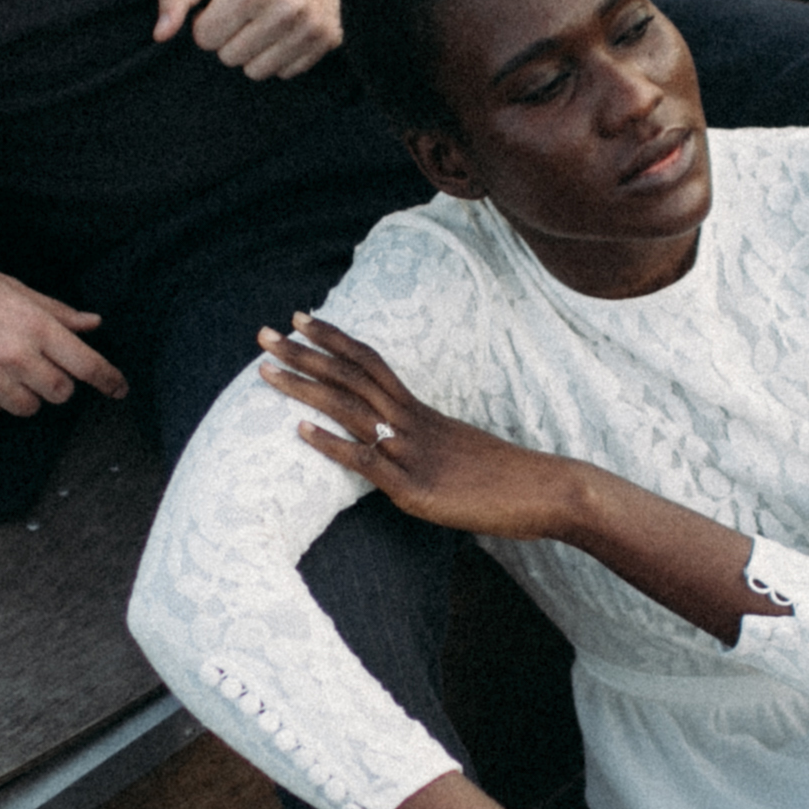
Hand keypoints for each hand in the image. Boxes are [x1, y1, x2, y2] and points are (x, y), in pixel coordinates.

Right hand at [0, 238, 128, 415]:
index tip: (119, 389)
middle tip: (36, 362)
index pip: (87, 365)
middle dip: (56, 381)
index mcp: (34, 325)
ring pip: (29, 407)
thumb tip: (91, 324)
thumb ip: (56, 312)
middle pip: (61, 393)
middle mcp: (15, 356)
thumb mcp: (13, 288)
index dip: (109, 380)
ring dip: (23, 392)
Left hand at [154, 0, 354, 79]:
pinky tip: (283, 24)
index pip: (205, 38)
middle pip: (229, 57)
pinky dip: (279, 54)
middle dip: (229, 34)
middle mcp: (284, 12)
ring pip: (257, 71)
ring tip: (261, 16)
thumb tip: (159, 36)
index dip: (208, 17)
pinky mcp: (328, 38)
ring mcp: (310, 27)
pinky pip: (286, 71)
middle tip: (244, 5)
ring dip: (252, 48)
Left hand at [257, 313, 580, 539]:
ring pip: (349, 408)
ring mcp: (411, 451)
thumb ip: (424, 443)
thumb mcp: (457, 449)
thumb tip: (396, 445)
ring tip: (265, 369)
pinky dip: (331, 443)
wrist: (545, 490)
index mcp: (421, 410)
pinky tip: (300, 430)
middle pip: (350, 375)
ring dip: (304, 386)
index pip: (369, 361)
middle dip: (303, 353)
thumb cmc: (505, 477)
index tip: (301, 317)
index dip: (333, 338)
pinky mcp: (414, 487)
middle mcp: (412, 421)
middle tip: (263, 333)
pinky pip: (366, 460)